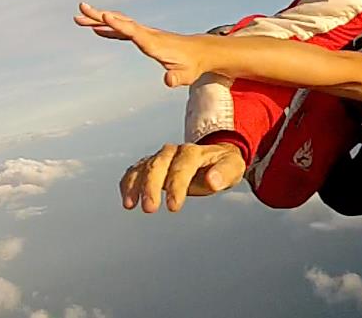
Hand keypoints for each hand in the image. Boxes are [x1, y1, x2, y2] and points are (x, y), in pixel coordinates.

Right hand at [75, 2, 204, 86]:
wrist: (201, 52)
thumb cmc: (193, 65)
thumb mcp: (187, 76)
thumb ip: (176, 78)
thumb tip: (168, 81)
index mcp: (155, 43)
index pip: (134, 32)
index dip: (120, 25)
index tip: (106, 16)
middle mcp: (148, 34)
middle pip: (121, 22)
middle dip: (100, 16)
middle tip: (81, 8)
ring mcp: (145, 34)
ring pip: (119, 23)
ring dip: (99, 20)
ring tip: (79, 17)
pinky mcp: (144, 37)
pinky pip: (122, 30)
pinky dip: (108, 28)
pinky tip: (95, 28)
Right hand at [120, 142, 246, 212]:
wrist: (215, 157)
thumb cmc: (223, 165)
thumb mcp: (233, 167)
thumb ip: (224, 173)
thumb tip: (213, 181)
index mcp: (194, 152)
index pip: (183, 166)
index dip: (177, 186)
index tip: (174, 207)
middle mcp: (174, 152)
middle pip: (158, 165)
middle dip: (152, 187)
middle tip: (150, 209)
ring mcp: (161, 158)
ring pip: (144, 167)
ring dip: (136, 185)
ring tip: (131, 205)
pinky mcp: (151, 166)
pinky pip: (135, 172)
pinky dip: (128, 184)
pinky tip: (128, 201)